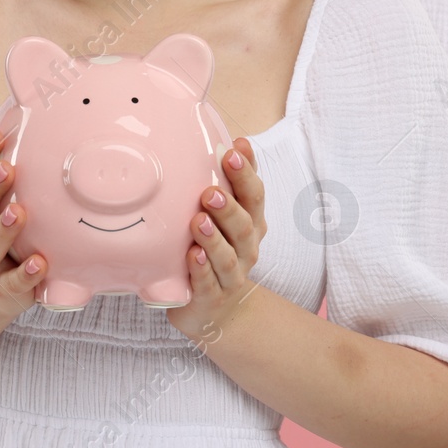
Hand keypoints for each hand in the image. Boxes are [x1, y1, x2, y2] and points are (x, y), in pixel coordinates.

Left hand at [165, 138, 265, 344]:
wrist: (218, 309)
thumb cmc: (219, 250)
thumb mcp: (227, 215)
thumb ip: (230, 181)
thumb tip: (234, 139)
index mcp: (251, 223)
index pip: (255, 195)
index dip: (246, 173)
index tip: (232, 151)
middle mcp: (247, 248)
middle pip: (245, 226)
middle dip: (229, 207)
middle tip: (210, 191)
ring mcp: (232, 275)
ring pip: (228, 257)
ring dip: (214, 238)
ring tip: (198, 221)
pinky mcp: (212, 297)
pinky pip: (208, 284)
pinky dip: (201, 270)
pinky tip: (192, 256)